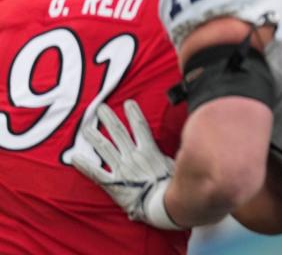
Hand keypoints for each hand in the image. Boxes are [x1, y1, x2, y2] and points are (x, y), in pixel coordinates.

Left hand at [72, 100, 179, 229]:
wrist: (162, 205)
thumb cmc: (172, 186)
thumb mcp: (175, 164)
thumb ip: (168, 154)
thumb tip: (180, 146)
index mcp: (149, 150)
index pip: (140, 126)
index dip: (134, 113)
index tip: (128, 103)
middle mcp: (133, 156)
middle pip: (118, 132)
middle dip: (109, 119)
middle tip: (100, 108)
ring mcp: (122, 169)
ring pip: (104, 148)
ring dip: (94, 137)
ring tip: (85, 127)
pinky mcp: (113, 183)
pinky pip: (96, 173)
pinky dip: (85, 165)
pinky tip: (74, 158)